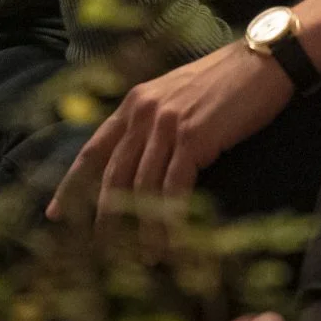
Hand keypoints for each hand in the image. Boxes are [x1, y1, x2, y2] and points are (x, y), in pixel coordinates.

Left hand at [47, 42, 293, 230]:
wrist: (264, 60)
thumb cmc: (227, 81)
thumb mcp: (178, 95)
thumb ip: (155, 121)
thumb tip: (144, 159)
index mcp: (134, 102)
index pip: (93, 149)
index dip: (73, 185)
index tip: (56, 214)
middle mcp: (143, 111)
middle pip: (112, 175)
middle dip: (104, 218)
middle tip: (101, 253)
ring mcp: (166, 124)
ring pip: (142, 187)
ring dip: (141, 229)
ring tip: (143, 260)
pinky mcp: (193, 137)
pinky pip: (173, 189)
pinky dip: (170, 221)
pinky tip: (170, 244)